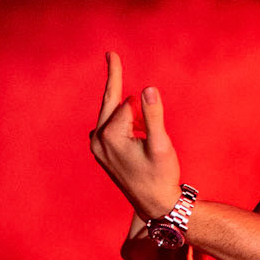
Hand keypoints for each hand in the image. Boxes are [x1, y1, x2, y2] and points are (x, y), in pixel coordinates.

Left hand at [89, 51, 182, 221]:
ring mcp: (97, 147)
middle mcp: (97, 140)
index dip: (146, 110)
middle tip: (110, 53)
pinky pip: (110, 126)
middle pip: (110, 102)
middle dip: (114, 77)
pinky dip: (121, 121)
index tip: (155, 111)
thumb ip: (153, 115)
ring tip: (137, 114)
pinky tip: (135, 129)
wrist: (155, 205)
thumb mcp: (161, 145)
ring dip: (125, 109)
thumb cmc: (161, 176)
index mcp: (109, 136)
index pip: (129, 104)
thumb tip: (147, 89)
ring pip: (111, 114)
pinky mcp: (101, 152)